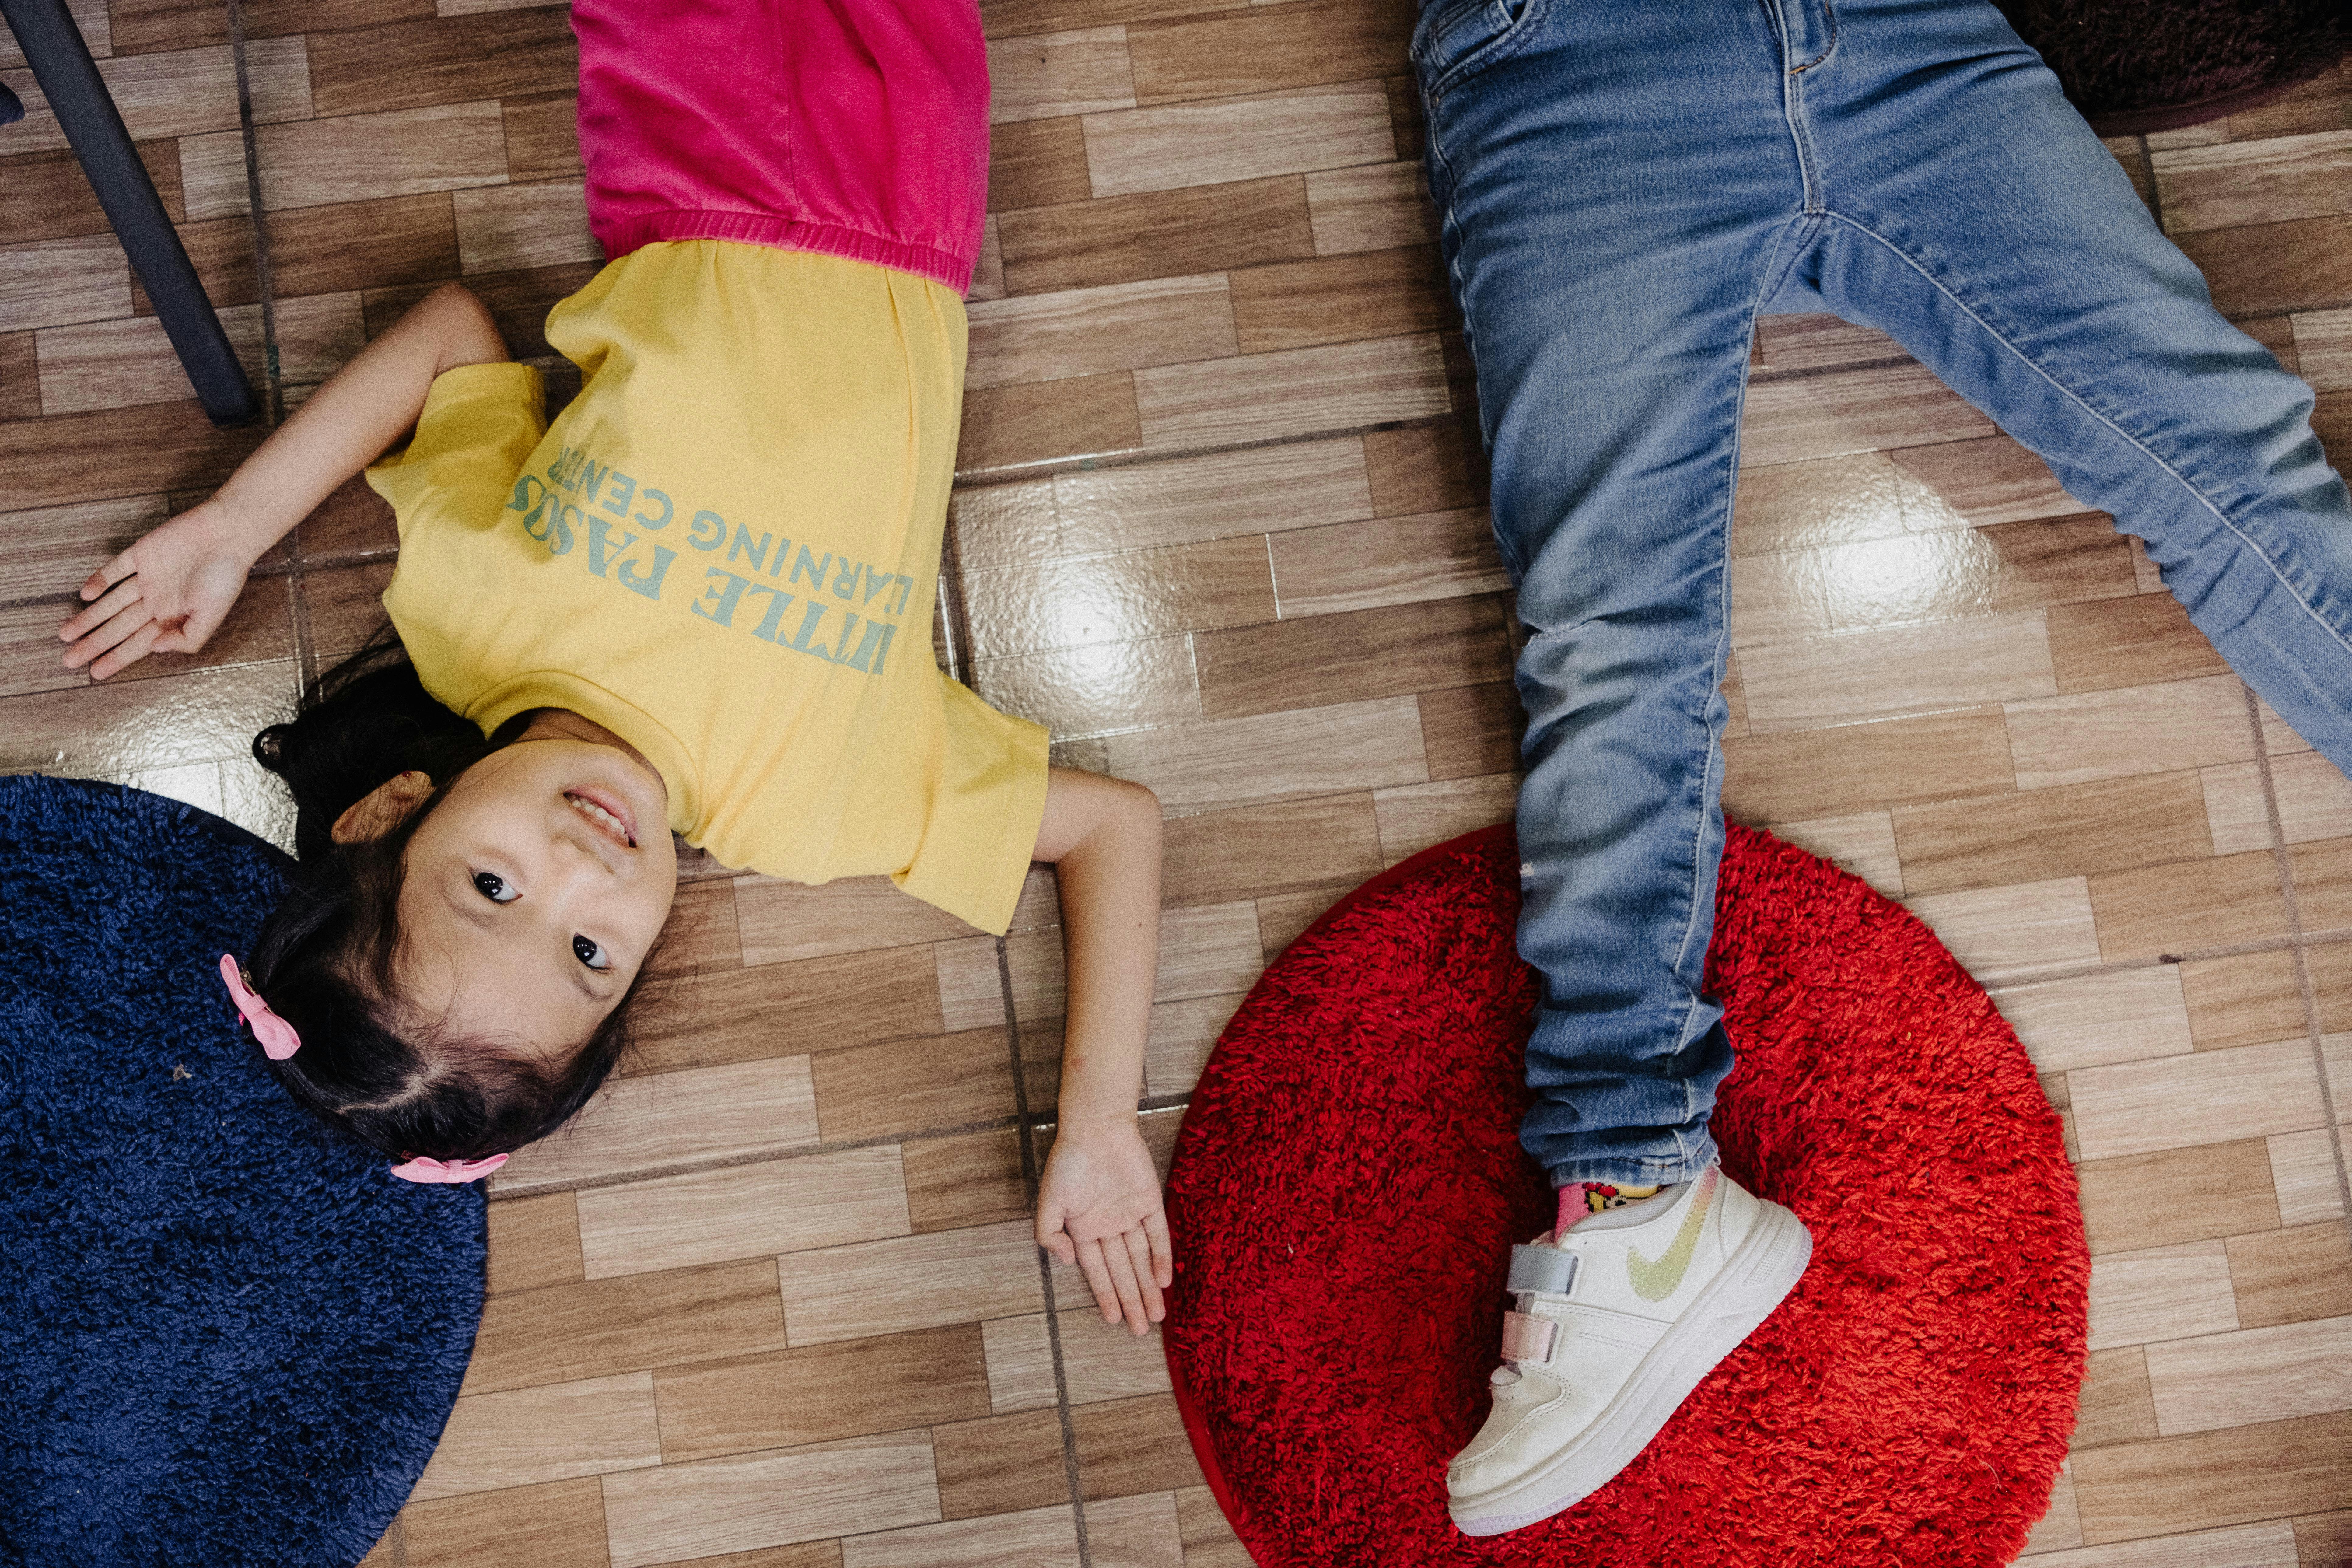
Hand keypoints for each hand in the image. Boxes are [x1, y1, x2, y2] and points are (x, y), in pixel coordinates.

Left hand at [58, 499, 259, 679]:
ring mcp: (148, 578)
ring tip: (65, 634)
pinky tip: (84, 594)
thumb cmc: (225, 576)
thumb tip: (155, 649)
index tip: (94, 674)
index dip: (117, 658)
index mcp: (174, 617)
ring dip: (88, 617)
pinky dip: (100, 580)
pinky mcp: (142, 554)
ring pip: (111, 602)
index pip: (138, 643)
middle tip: (69, 660)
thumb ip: (188, 638)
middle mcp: (157, 600)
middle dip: (94, 644)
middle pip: (118, 627)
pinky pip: (116, 569)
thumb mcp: (213, 616)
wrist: (227, 533)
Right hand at [1036, 1115, 1173, 1335]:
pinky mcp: (1150, 1201)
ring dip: (1148, 1287)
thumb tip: (1065, 1263)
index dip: (1106, 1295)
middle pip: (1123, 1271)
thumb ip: (1049, 1234)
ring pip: (1141, 1259)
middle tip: (1141, 1330)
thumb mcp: (1048, 1201)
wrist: (1095, 1128)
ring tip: (1156, 1315)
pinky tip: (1164, 1280)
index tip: (1114, 1320)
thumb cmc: (1068, 1163)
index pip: (1098, 1271)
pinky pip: (1158, 1234)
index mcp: (1084, 1229)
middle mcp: (1109, 1226)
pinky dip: (1161, 1257)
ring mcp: (1130, 1214)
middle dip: (1131, 1301)